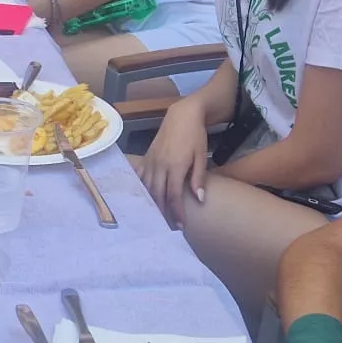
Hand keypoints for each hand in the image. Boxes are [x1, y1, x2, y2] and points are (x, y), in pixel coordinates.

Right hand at [138, 98, 210, 228]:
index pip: (174, 195)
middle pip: (158, 195)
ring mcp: (151, 161)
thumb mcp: (201, 156)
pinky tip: (142, 199)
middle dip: (163, 212)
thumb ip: (198, 179)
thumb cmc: (195, 136)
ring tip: (156, 217)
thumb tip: (200, 200)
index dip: (176, 212)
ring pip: (147, 188)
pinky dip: (140, 189)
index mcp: (175, 166)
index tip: (181, 226)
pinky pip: (140, 177)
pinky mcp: (146, 157)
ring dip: (151, 204)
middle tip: (168, 227)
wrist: (182, 115)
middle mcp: (160, 165)